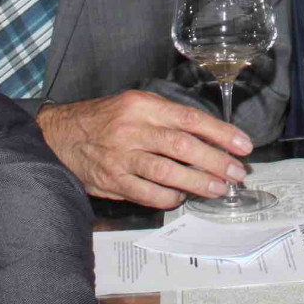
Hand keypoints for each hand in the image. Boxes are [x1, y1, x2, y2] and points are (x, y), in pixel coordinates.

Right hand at [36, 90, 252, 207]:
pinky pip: (148, 193)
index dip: (220, 133)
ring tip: (219, 188)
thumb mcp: (135, 105)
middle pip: (183, 146)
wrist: (60, 134)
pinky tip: (182, 196)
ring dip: (198, 182)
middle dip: (216, 161)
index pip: (190, 118)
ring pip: (168, 172)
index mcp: (142, 105)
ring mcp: (121, 157)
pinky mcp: (113, 180)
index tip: (243, 145)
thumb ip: (168, 118)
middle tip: (237, 173)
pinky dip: (170, 197)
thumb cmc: (104, 119)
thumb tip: (210, 137)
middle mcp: (133, 129)